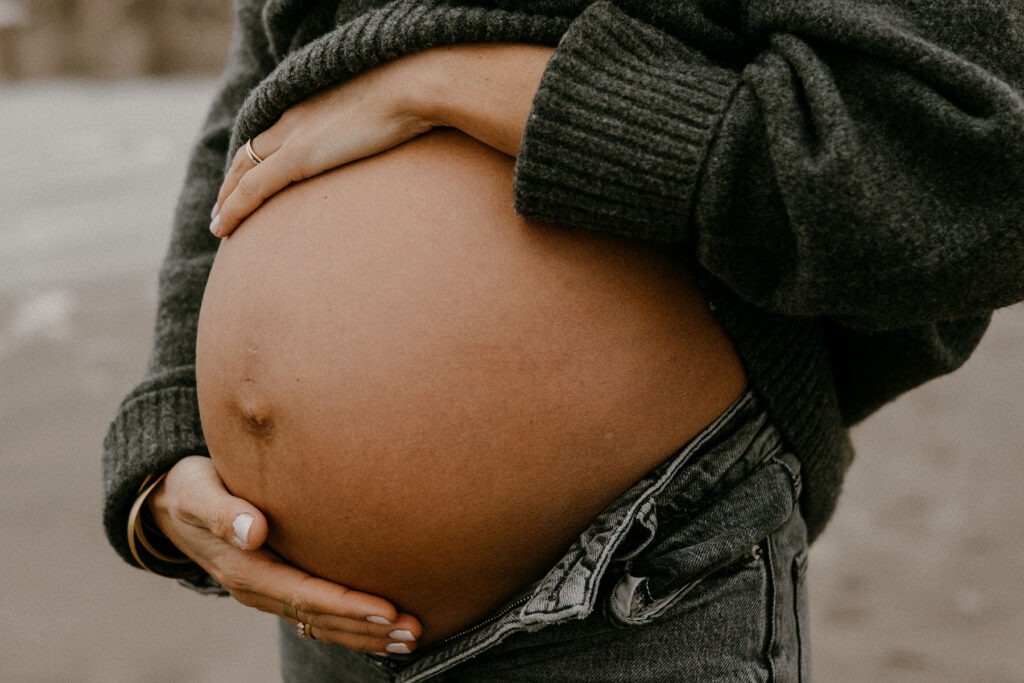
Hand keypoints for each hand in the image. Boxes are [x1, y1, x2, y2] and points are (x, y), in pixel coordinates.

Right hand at [148, 456, 421, 653]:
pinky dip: (352, 624)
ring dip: (366, 634)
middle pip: (321, 618)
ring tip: (411, 636)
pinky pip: (318, 614)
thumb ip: (221, 512)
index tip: (388, 611)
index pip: (306, 596)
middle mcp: (260, 590)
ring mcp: (270, 592)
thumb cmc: (190, 489)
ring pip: (323, 623)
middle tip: (415, 630)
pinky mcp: (279, 585)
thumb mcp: (196, 493)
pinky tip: (383, 626)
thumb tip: (252, 531)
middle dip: (368, 628)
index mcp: (246, 571)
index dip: (348, 606)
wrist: (170, 504)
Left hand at [209, 43, 553, 237]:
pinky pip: (253, 189)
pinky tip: (221, 228)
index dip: (259, 156)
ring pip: (243, 172)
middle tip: (225, 204)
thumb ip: (392, 129)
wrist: (419, 85)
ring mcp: (294, 137)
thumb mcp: (399, 113)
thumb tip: (412, 142)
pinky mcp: (298, 157)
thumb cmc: (420, 97)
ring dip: (227, 199)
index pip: (276, 133)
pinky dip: (233, 208)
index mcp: (318, 106)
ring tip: (219, 223)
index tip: (252, 175)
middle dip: (233, 179)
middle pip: (251, 151)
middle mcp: (297, 117)